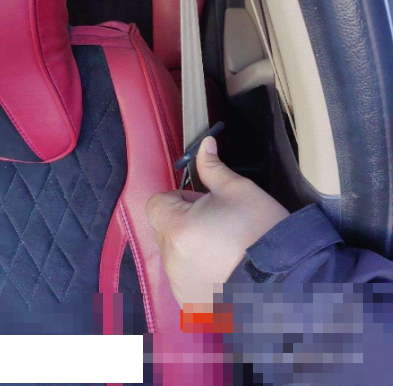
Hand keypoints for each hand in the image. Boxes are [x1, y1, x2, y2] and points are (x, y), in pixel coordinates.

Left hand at [146, 136, 289, 306]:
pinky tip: (223, 269)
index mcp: (178, 227)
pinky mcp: (189, 302)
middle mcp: (171, 259)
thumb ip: (212, 167)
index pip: (157, 203)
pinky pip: (183, 278)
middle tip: (218, 222)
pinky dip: (198, 272)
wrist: (287, 277)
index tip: (201, 202)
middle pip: (165, 228)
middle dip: (185, 221)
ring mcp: (179, 283)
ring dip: (191, 247)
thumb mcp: (238, 190)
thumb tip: (204, 143)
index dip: (178, 198)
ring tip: (224, 247)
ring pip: (174, 254)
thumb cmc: (261, 230)